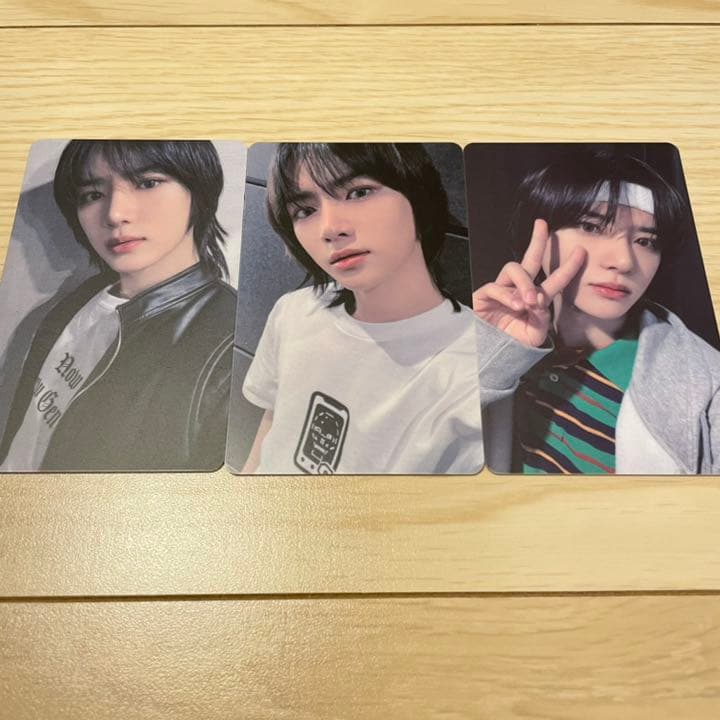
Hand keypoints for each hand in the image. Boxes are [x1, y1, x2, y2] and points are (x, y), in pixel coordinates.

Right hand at [472, 219, 585, 346]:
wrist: (491, 354)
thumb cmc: (512, 343)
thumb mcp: (534, 335)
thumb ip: (541, 320)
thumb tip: (539, 300)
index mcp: (535, 298)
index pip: (554, 280)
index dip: (568, 266)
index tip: (581, 251)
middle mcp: (518, 288)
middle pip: (529, 258)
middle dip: (537, 240)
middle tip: (542, 225)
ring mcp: (501, 289)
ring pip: (514, 269)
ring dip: (525, 283)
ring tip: (529, 301)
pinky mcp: (484, 294)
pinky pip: (496, 287)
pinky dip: (508, 295)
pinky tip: (515, 305)